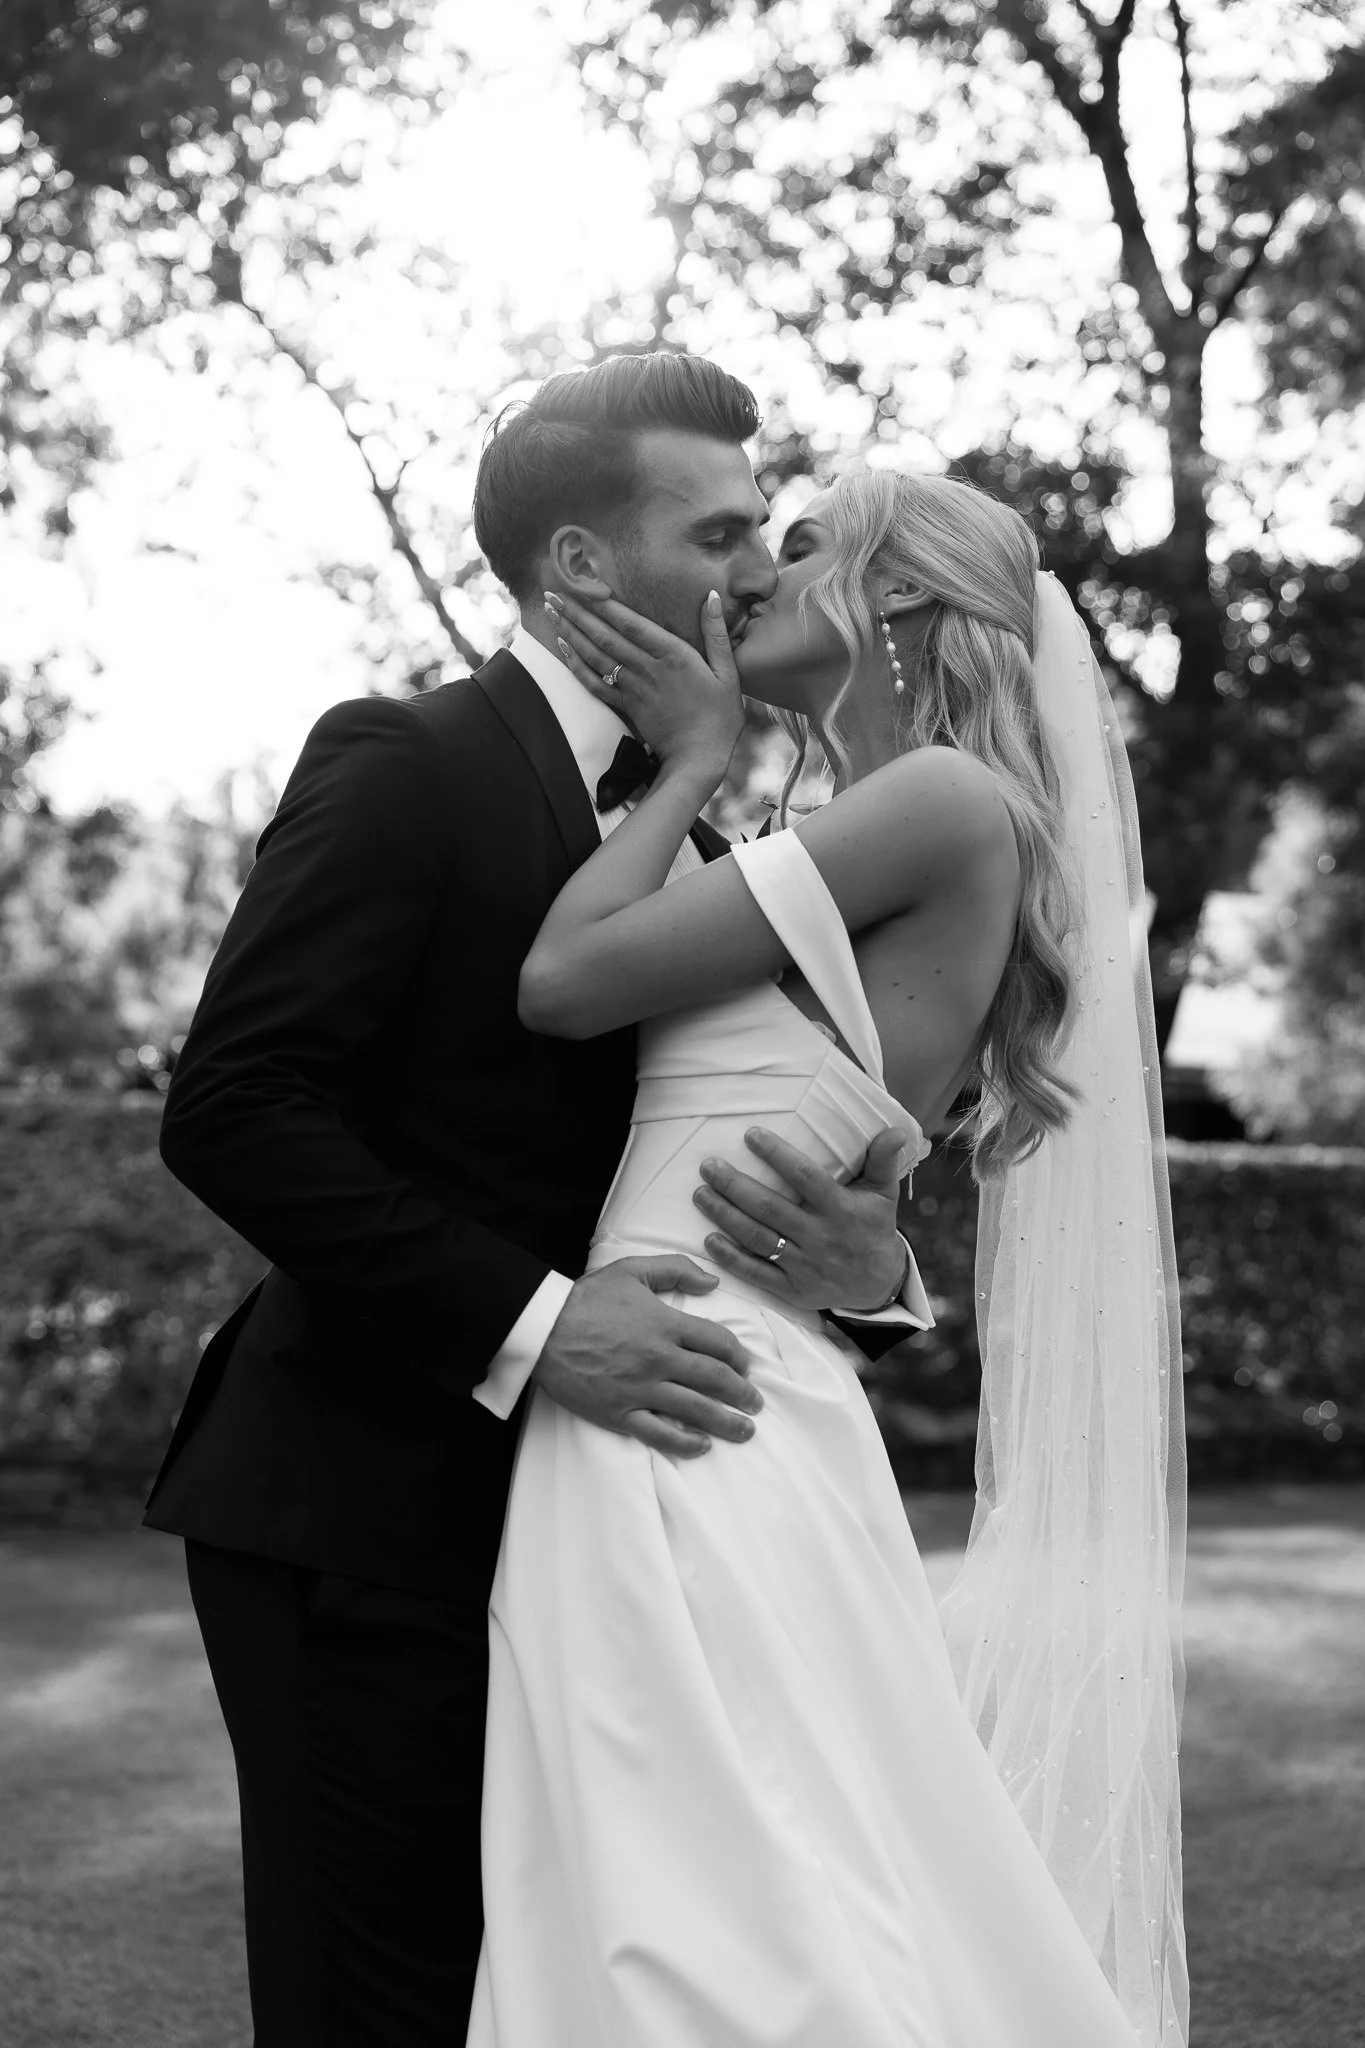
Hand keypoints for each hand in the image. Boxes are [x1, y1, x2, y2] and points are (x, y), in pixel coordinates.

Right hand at [533, 1254, 762, 1456]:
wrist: (543, 1328)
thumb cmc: (586, 1298)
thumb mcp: (632, 1270)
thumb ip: (675, 1270)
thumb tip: (712, 1282)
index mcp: (666, 1324)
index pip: (718, 1343)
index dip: (738, 1356)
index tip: (745, 1365)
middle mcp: (660, 1359)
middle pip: (715, 1379)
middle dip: (742, 1393)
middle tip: (756, 1403)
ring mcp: (641, 1388)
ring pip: (696, 1409)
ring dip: (726, 1422)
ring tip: (745, 1430)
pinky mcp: (620, 1412)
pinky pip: (659, 1432)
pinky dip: (684, 1442)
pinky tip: (701, 1445)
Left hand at [545, 587, 743, 779]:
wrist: (700, 758)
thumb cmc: (720, 716)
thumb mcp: (728, 673)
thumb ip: (717, 634)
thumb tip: (711, 597)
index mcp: (674, 655)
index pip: (632, 624)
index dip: (606, 604)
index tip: (585, 584)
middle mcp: (649, 669)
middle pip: (606, 637)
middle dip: (578, 613)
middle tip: (554, 593)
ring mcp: (634, 689)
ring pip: (596, 657)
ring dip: (572, 634)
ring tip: (552, 613)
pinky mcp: (626, 707)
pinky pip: (596, 685)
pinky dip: (577, 667)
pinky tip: (564, 650)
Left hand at [692, 1125, 908, 1314]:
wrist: (877, 1284)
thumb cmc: (873, 1227)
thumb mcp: (883, 1193)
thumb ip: (883, 1160)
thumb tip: (895, 1130)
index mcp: (841, 1210)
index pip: (806, 1178)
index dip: (778, 1155)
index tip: (751, 1135)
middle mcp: (820, 1237)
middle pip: (770, 1209)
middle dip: (735, 1186)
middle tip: (708, 1165)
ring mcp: (804, 1266)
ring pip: (758, 1239)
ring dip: (725, 1216)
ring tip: (701, 1194)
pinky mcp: (792, 1289)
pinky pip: (757, 1273)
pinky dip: (731, 1257)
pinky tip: (709, 1238)